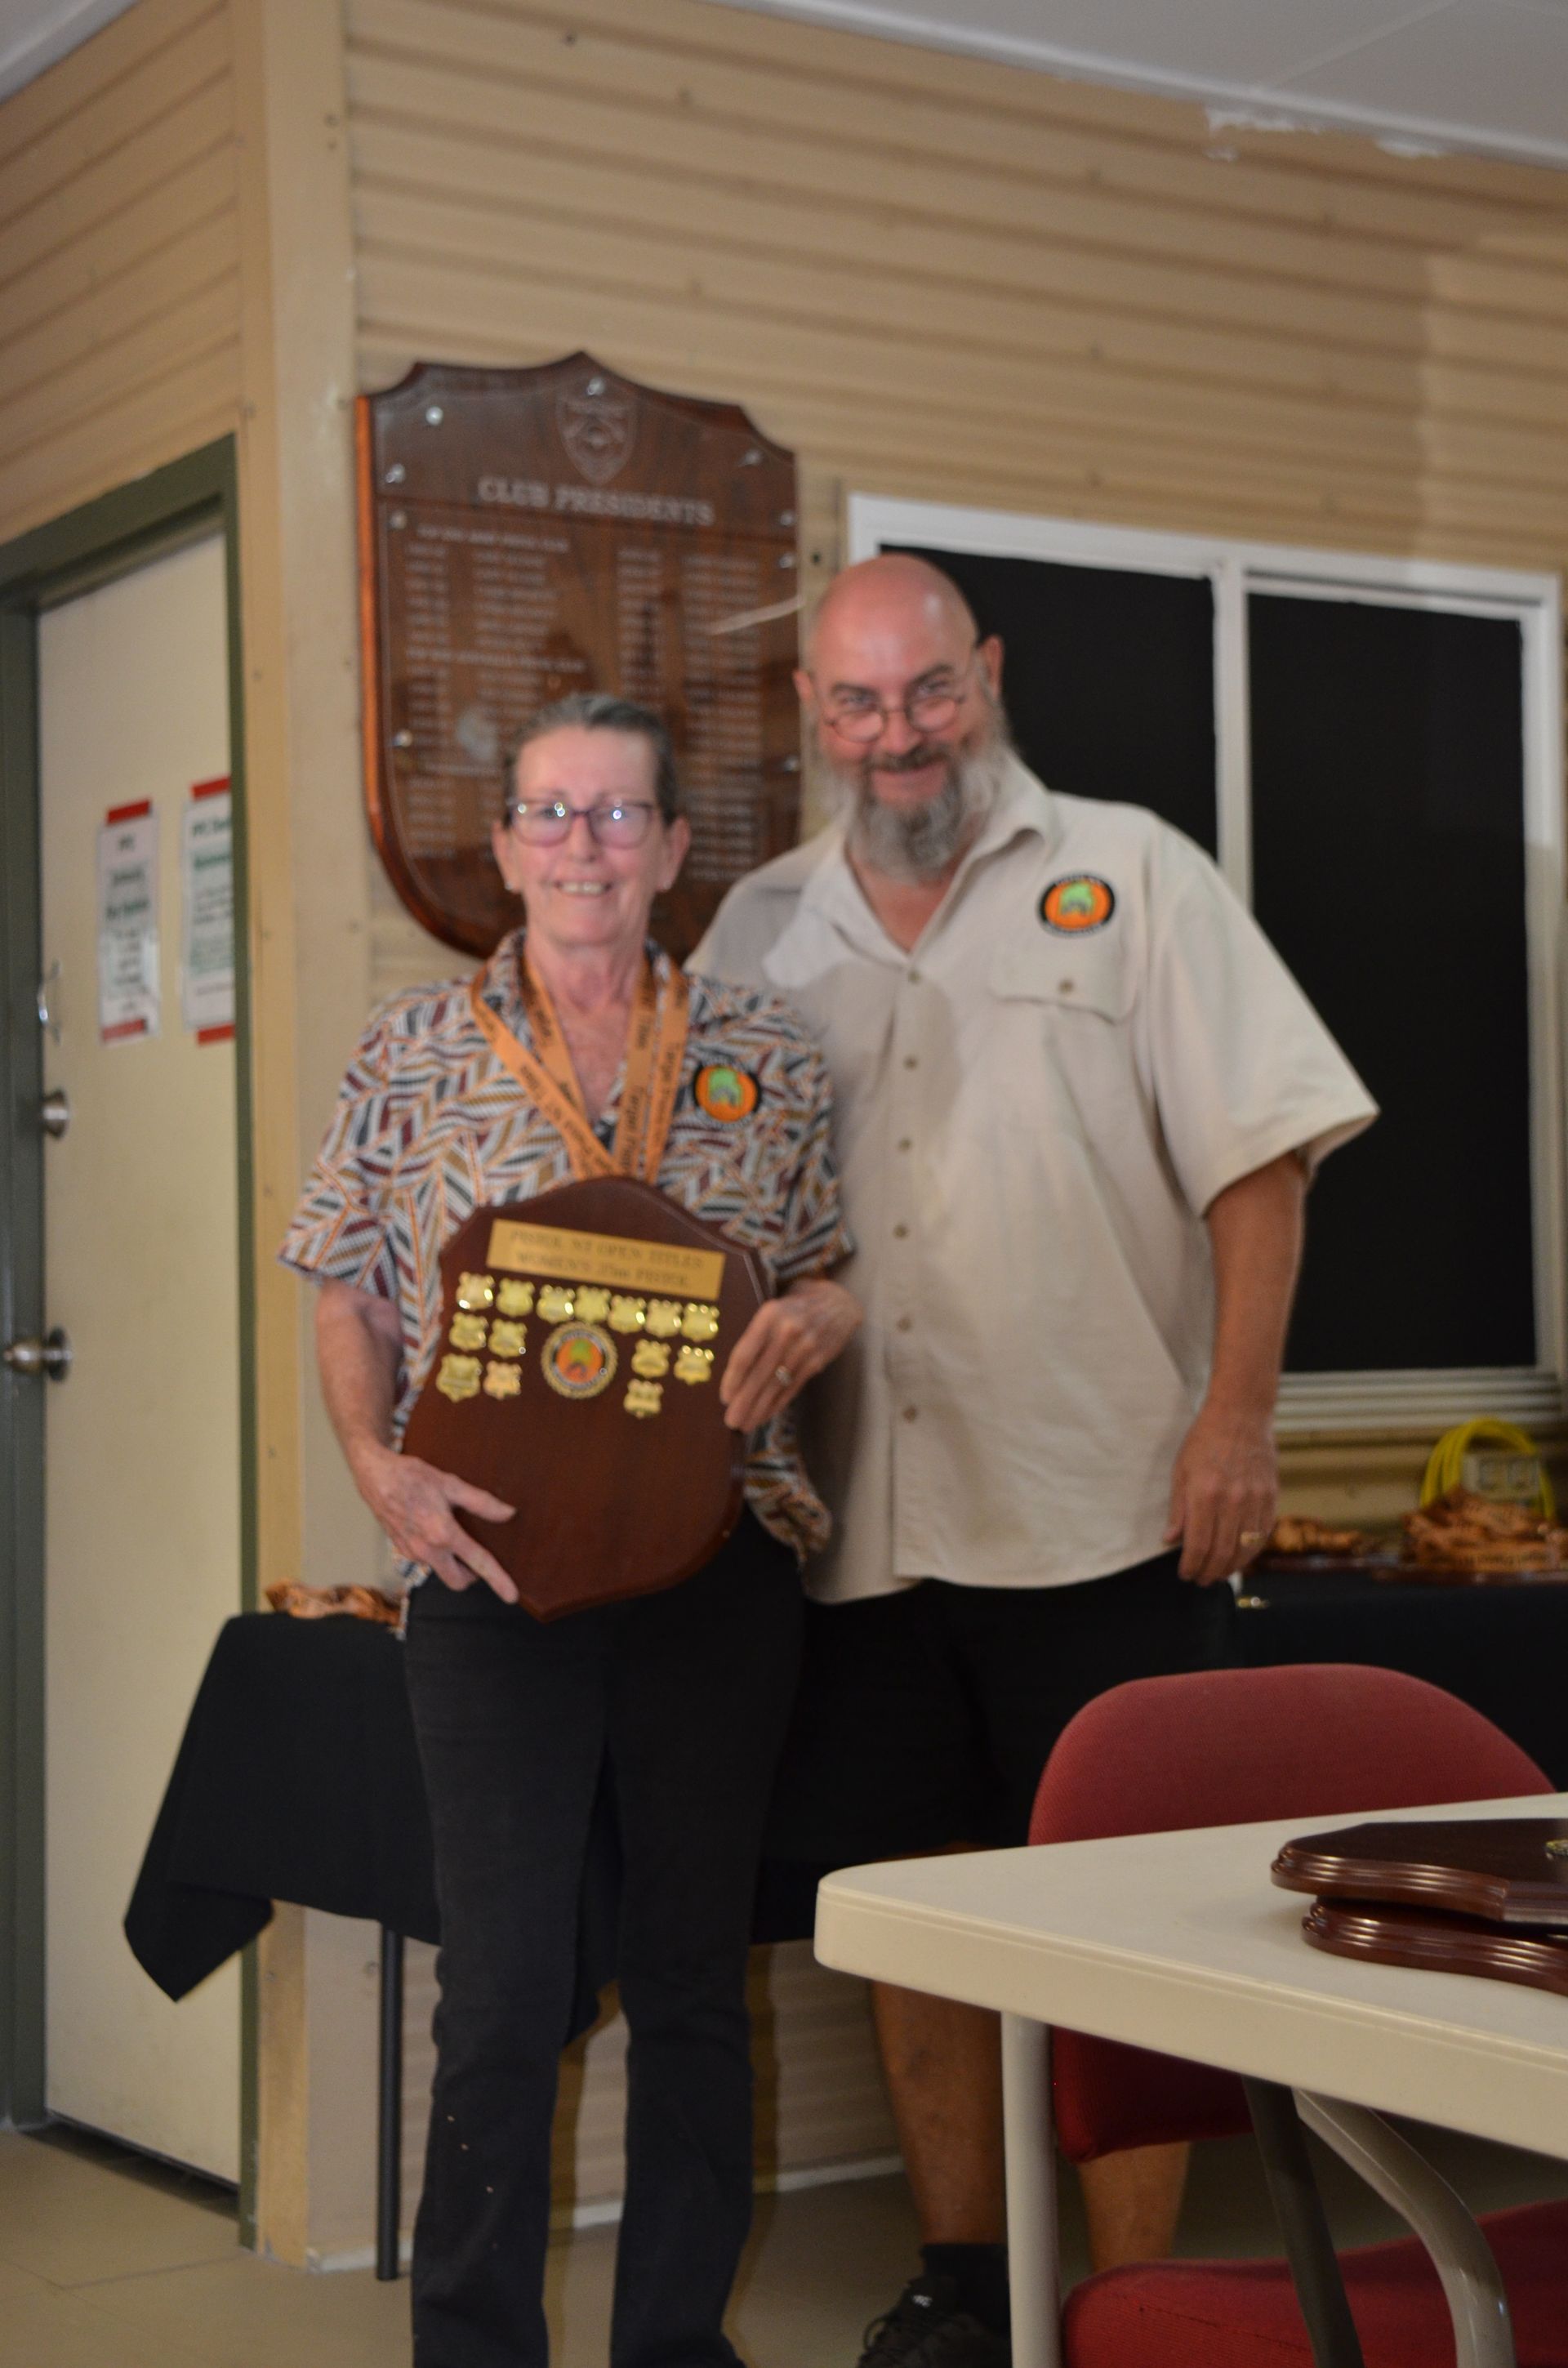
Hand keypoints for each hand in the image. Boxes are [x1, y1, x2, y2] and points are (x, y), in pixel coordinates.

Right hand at [351, 1440, 517, 1601]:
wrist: (375, 1477)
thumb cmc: (412, 1477)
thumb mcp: (451, 1484)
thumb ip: (482, 1502)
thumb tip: (508, 1513)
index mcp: (443, 1534)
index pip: (478, 1563)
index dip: (498, 1580)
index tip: (511, 1596)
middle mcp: (427, 1550)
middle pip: (458, 1581)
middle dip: (471, 1576)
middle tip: (478, 1556)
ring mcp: (412, 1554)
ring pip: (441, 1570)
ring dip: (452, 1562)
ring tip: (455, 1534)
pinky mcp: (402, 1551)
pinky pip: (426, 1560)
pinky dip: (436, 1553)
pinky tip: (434, 1530)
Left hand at [719, 1276, 860, 1432]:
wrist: (838, 1302)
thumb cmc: (796, 1307)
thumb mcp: (773, 1310)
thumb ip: (756, 1336)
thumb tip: (734, 1374)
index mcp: (769, 1315)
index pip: (745, 1354)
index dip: (733, 1379)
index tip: (724, 1397)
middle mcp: (787, 1331)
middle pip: (759, 1374)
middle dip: (744, 1401)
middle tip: (732, 1421)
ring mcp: (805, 1347)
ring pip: (777, 1384)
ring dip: (759, 1407)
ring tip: (746, 1424)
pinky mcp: (818, 1360)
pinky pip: (793, 1386)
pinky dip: (778, 1403)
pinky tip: (766, 1415)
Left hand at [1164, 1401, 1275, 1583]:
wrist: (1240, 1415)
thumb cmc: (1204, 1441)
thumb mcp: (1180, 1471)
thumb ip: (1177, 1510)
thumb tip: (1170, 1541)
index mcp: (1205, 1495)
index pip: (1197, 1546)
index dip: (1191, 1566)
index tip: (1185, 1574)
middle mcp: (1232, 1501)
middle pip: (1222, 1553)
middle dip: (1209, 1572)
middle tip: (1201, 1579)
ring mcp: (1255, 1500)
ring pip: (1245, 1549)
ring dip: (1231, 1568)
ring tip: (1219, 1573)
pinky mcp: (1271, 1497)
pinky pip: (1262, 1535)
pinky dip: (1251, 1552)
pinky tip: (1241, 1557)